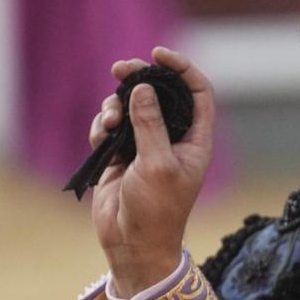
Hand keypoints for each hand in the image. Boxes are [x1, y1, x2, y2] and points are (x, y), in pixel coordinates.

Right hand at [87, 46, 215, 295]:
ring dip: (116, 105)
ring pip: (131, 107)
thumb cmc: (156, 211)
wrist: (132, 245)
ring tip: (109, 122)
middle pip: (160, 93)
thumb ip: (150, 124)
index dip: (182, 69)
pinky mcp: (120, 156)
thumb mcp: (157, 164)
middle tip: (119, 69)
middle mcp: (173, 139)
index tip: (158, 55)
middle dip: (140, 78)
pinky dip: (103, 126)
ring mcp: (145, 147)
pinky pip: (110, 127)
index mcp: (195, 141)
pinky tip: (102, 138)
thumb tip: (143, 87)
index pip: (197, 93)